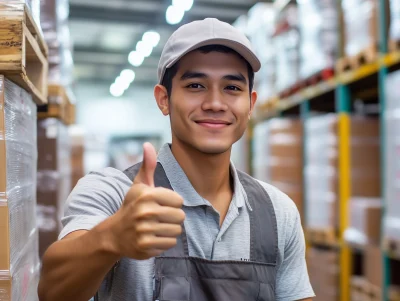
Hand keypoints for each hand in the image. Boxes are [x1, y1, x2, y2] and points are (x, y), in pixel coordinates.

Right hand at [111, 142, 184, 259]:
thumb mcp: (139, 185)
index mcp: (147, 195)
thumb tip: (148, 144)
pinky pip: (169, 244)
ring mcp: (144, 230)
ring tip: (157, 227)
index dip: (172, 203)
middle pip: (180, 216)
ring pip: (176, 231)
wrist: (114, 234)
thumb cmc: (132, 206)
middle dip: (172, 218)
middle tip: (159, 218)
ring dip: (169, 230)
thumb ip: (148, 166)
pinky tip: (153, 237)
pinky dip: (164, 242)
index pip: (179, 201)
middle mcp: (145, 212)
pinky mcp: (145, 246)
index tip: (160, 205)